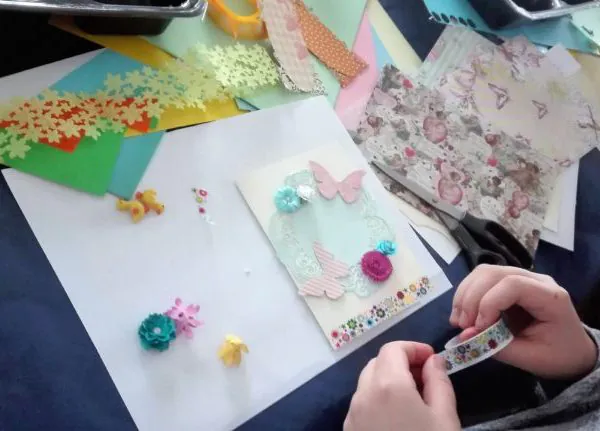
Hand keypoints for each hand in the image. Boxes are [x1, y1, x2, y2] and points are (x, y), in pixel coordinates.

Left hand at [344, 342, 459, 430]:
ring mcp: (352, 414)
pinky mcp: (348, 429)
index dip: (414, 348)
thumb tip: (433, 361)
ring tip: (412, 399)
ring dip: (388, 381)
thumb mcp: (445, 418)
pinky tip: (396, 417)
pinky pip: (361, 404)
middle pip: (378, 363)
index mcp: (388, 385)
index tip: (432, 359)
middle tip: (425, 378)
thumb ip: (439, 383)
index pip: (393, 348)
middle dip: (401, 363)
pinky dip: (377, 400)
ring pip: (367, 383)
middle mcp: (363, 394)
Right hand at [450, 265, 597, 379]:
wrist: (571, 351)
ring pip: (484, 272)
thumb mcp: (530, 358)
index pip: (513, 285)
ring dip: (465, 295)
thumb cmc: (556, 355)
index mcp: (551, 297)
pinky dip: (467, 294)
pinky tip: (463, 314)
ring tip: (459, 321)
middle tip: (462, 325)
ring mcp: (522, 276)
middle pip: (493, 274)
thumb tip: (463, 335)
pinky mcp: (509, 281)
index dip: (489, 303)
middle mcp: (536, 279)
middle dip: (471, 299)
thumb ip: (497, 347)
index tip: (478, 327)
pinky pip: (481, 278)